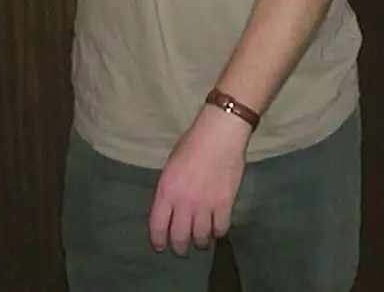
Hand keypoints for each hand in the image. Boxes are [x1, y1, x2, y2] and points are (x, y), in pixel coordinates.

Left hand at [147, 106, 250, 255]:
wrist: (220, 134)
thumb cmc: (192, 145)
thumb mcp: (170, 167)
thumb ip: (168, 191)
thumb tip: (171, 210)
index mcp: (166, 192)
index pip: (158, 227)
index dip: (158, 241)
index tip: (161, 247)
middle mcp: (184, 203)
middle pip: (179, 238)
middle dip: (180, 248)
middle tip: (183, 249)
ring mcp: (205, 205)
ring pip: (201, 237)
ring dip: (200, 242)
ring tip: (202, 241)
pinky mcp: (225, 204)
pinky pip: (221, 229)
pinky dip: (218, 232)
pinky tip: (217, 229)